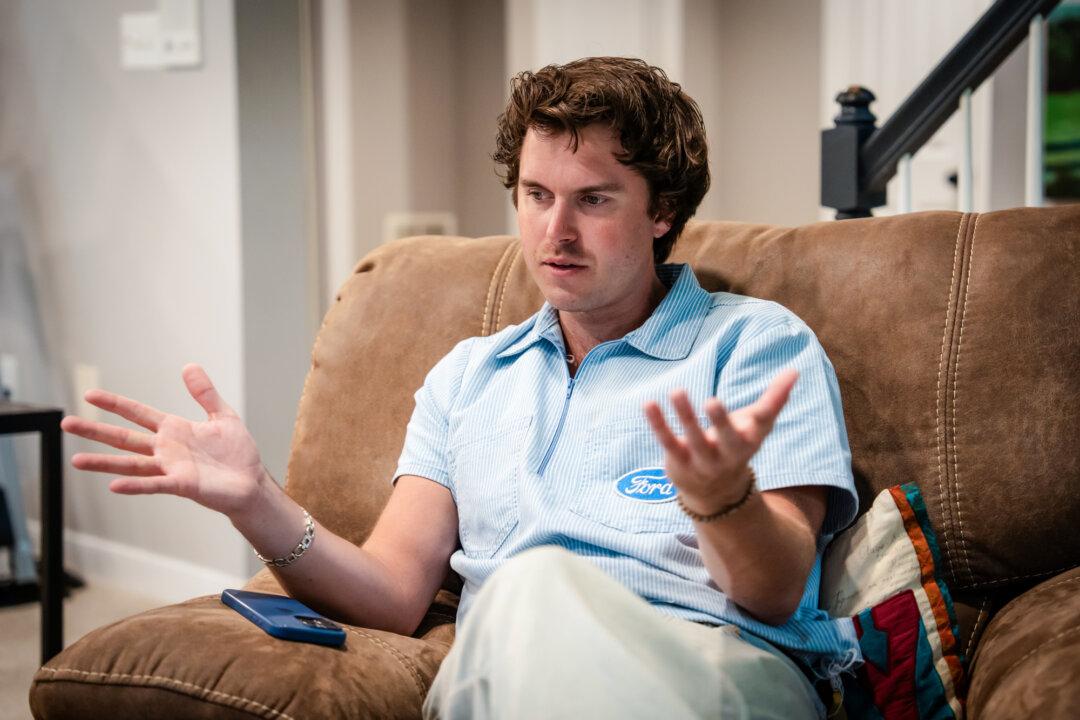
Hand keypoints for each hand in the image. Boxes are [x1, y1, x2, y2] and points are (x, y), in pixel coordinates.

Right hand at [61, 364, 266, 516]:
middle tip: (66, 423)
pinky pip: (155, 484)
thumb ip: (205, 394)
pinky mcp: (182, 485)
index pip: (138, 413)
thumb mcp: (223, 416)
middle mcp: (166, 449)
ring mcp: (171, 468)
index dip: (115, 404)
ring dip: (104, 462)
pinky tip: (114, 485)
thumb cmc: (237, 453)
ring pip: (131, 464)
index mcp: (174, 430)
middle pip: (125, 438)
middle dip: (96, 431)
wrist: (252, 482)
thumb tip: (189, 366)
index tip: (89, 395)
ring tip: (76, 459)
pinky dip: (135, 485)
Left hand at [642, 369, 797, 514]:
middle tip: (712, 401)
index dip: (765, 410)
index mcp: (748, 442)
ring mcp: (701, 460)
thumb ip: (775, 399)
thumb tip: (794, 370)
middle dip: (720, 422)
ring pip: (694, 439)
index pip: (758, 425)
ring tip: (677, 390)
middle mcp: (727, 454)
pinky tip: (649, 403)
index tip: (769, 391)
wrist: (716, 492)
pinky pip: (667, 441)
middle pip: (725, 439)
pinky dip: (658, 423)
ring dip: (685, 415)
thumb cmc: (738, 445)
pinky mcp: (678, 461)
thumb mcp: (758, 425)